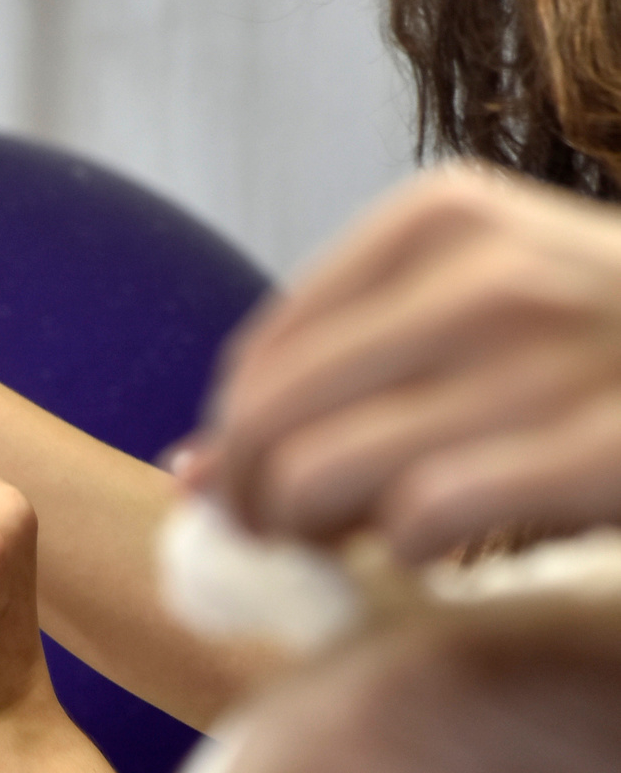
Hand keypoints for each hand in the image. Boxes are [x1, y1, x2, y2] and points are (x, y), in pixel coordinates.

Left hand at [191, 165, 620, 559]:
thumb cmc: (605, 341)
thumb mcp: (485, 301)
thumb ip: (344, 363)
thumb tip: (193, 472)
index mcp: (438, 218)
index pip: (258, 358)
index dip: (239, 450)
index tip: (272, 496)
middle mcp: (481, 274)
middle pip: (265, 419)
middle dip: (257, 502)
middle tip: (303, 539)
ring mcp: (541, 360)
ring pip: (316, 476)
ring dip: (320, 536)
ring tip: (369, 543)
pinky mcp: (596, 452)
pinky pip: (420, 520)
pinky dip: (411, 555)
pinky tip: (446, 548)